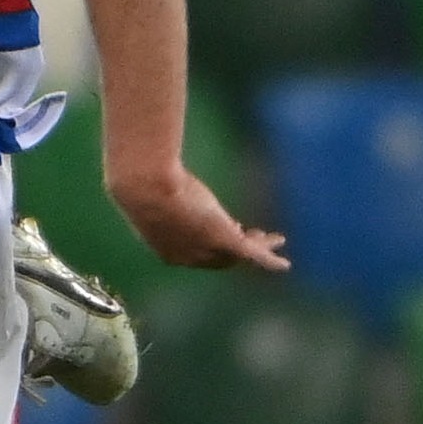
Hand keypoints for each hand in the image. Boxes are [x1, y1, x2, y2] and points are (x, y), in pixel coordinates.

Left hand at [109, 162, 290, 271]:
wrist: (144, 185)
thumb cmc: (139, 180)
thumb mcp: (146, 185)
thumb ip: (150, 182)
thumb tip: (140, 159)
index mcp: (166, 247)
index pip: (196, 252)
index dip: (212, 244)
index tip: (226, 226)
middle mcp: (188, 256)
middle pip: (220, 257)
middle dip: (237, 246)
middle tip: (249, 233)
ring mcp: (207, 248)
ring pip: (240, 253)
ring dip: (259, 246)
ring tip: (274, 238)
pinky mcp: (224, 238)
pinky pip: (253, 254)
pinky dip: (269, 259)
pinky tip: (283, 264)